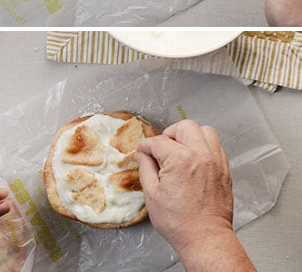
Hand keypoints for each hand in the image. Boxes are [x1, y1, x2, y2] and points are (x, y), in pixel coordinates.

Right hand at [137, 121, 233, 257]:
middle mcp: (201, 155)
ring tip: (180, 149)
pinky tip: (195, 158)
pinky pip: (216, 146)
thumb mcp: (152, 195)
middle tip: (161, 148)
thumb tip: (142, 155)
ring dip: (190, 136)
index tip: (142, 151)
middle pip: (183, 127)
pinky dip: (204, 146)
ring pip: (204, 131)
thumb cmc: (180, 223)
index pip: (158, 142)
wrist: (206, 239)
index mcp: (180, 159)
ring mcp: (216, 162)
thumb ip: (145, 168)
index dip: (146, 146)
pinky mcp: (225, 170)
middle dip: (169, 134)